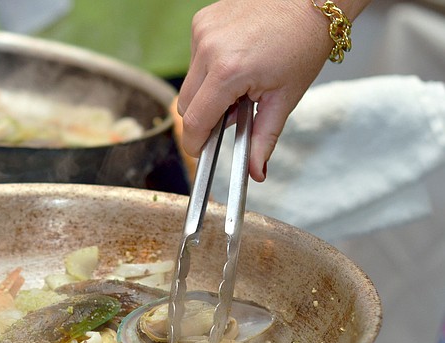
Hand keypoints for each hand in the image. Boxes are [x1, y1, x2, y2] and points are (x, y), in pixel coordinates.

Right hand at [177, 0, 366, 181]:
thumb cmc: (304, 42)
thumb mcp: (285, 97)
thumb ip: (264, 138)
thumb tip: (255, 172)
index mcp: (228, 72)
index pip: (194, 121)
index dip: (195, 143)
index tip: (201, 151)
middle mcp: (209, 49)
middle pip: (186, 104)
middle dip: (205, 115)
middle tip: (236, 110)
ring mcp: (202, 32)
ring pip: (190, 81)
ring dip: (208, 89)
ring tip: (241, 79)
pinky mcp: (201, 21)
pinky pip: (195, 58)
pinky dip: (210, 65)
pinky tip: (236, 57)